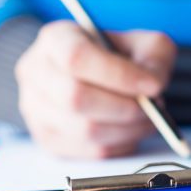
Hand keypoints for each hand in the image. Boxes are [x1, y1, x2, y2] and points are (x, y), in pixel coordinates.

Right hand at [15, 21, 176, 158]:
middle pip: (75, 99)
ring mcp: (37, 109)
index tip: (153, 85)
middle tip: (154, 106)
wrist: (97, 76)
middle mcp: (36, 73)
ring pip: (85, 130)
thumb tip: (152, 85)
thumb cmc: (118, 57)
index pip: (77, 58)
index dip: (118, 75)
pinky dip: (120, 144)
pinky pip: (89, 151)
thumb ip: (154, 57)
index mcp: (55, 39)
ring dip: (128, 129)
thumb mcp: (142, 43)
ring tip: (148, 117)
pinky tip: (131, 129)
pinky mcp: (49, 139)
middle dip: (125, 107)